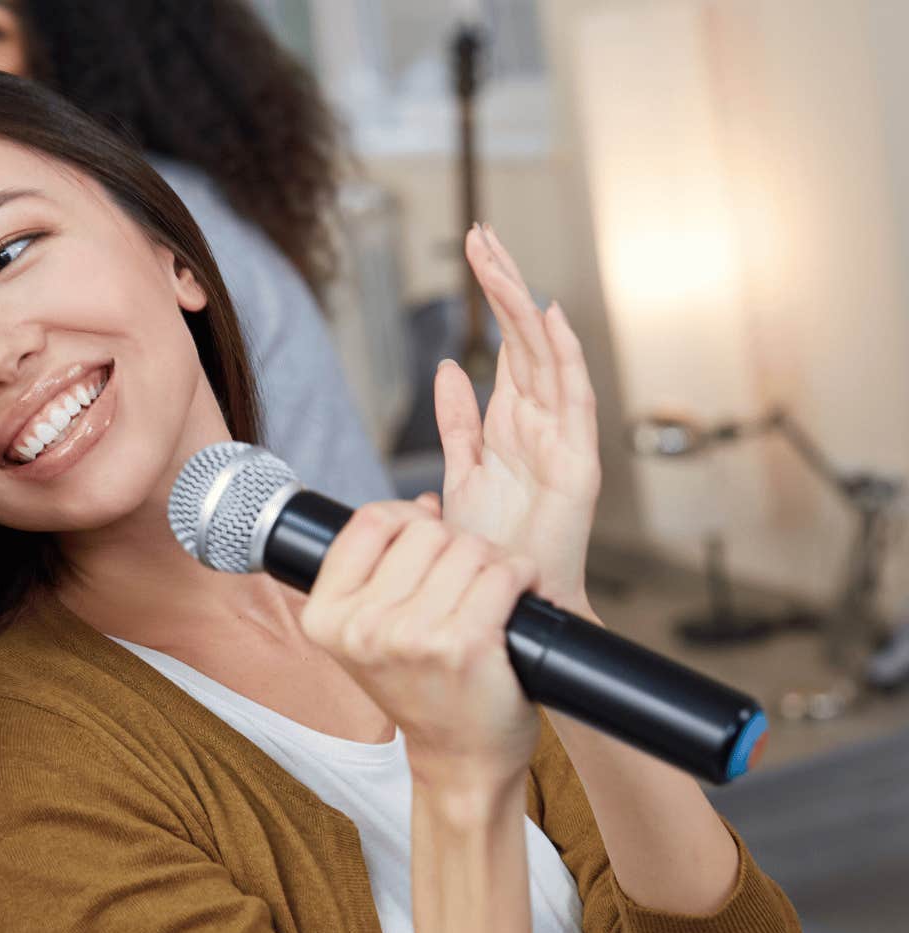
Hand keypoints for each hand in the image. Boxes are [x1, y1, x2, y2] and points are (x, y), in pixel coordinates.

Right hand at [299, 498, 541, 795]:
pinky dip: (522, 577)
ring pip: (469, 547)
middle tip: (463, 583)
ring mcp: (411, 636)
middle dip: (456, 544)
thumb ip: (381, 568)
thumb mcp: (370, 633)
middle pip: (425, 530)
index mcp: (326, 617)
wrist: (460, 759)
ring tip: (489, 596)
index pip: (369, 521)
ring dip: (493, 562)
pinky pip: (504, 572)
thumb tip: (425, 506)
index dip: (407, 518)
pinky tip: (517, 598)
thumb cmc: (423, 691)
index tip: (426, 545)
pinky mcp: (464, 644)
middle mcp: (362, 627)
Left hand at [436, 225, 600, 611]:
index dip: (491, 297)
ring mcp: (562, 439)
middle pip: (524, 337)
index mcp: (513, 422)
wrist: (513, 605)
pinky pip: (574, 399)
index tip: (474, 251)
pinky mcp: (578, 464)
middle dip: (502, 283)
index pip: (505, 344)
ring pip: (545, 354)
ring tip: (498, 257)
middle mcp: (541, 422)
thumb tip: (450, 371)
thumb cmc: (493, 548)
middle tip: (480, 233)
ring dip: (521, 304)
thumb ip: (457, 422)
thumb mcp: (461, 474)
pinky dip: (564, 356)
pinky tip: (549, 316)